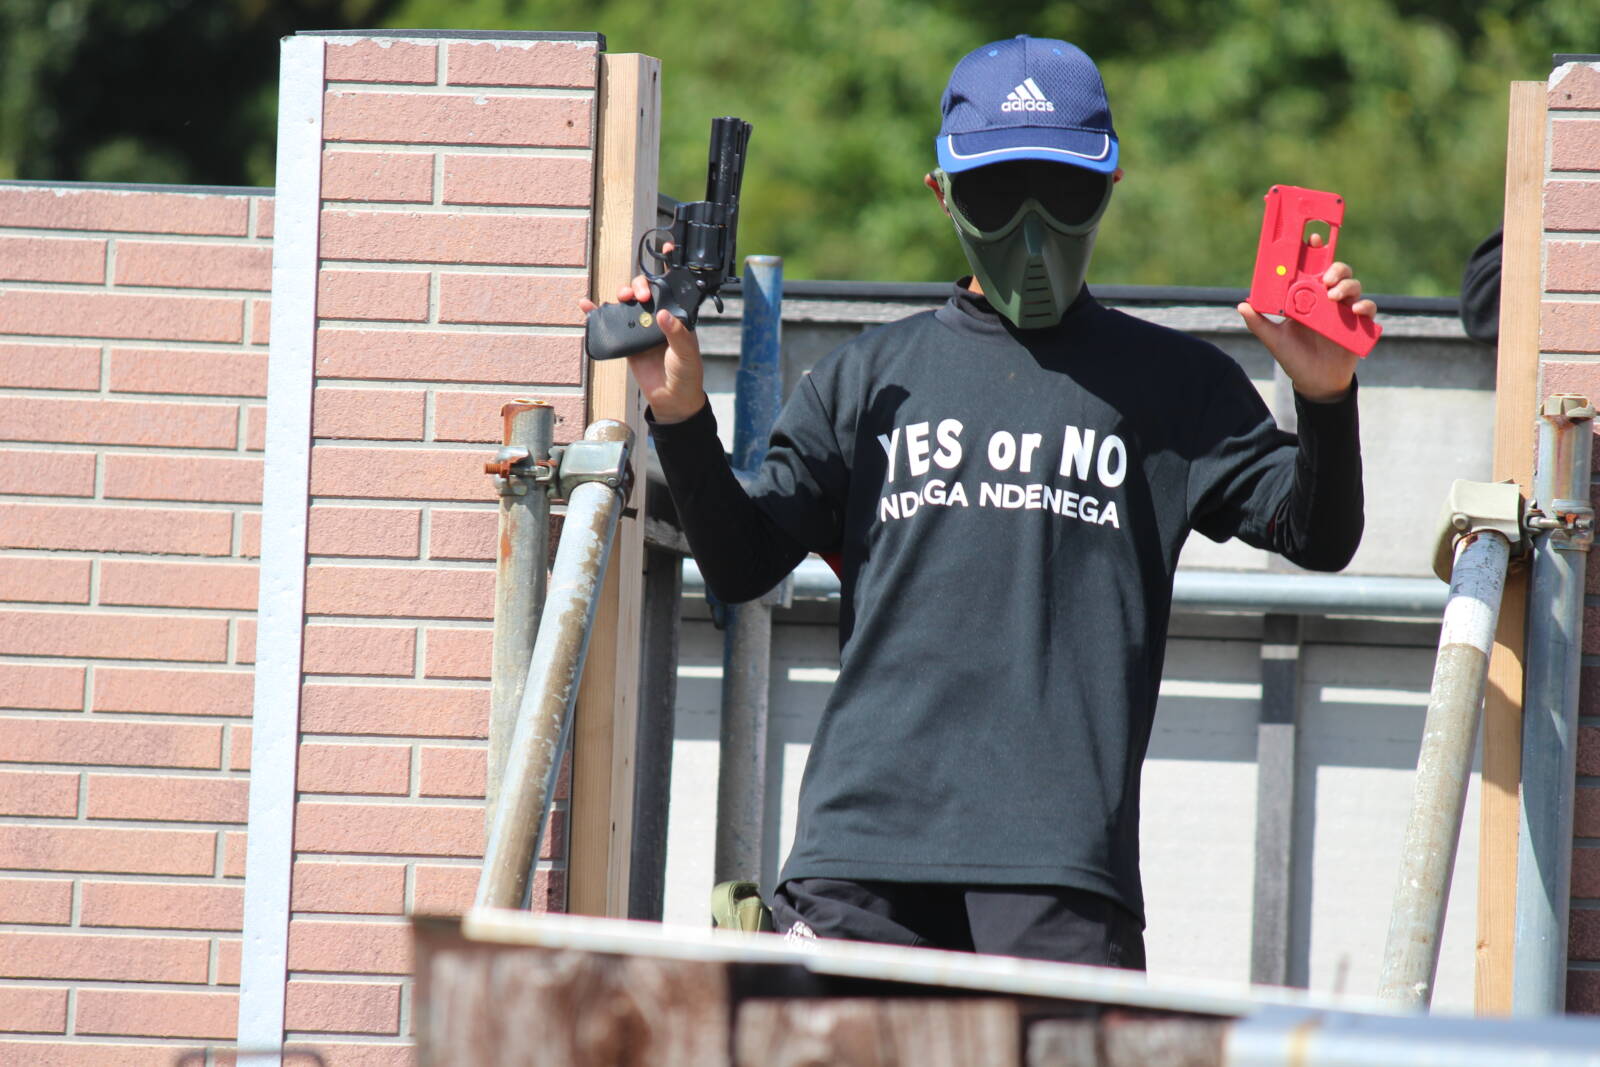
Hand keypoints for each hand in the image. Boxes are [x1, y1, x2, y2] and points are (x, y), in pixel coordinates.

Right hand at [578, 254, 706, 423]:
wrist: (671, 400)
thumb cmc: (686, 375)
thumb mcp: (686, 354)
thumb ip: (676, 334)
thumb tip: (661, 314)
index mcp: (676, 316)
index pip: (673, 286)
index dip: (670, 266)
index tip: (668, 247)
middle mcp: (658, 317)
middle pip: (645, 289)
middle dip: (640, 284)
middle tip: (641, 296)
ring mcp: (641, 328)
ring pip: (627, 302)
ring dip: (621, 294)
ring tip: (621, 298)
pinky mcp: (626, 341)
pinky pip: (609, 323)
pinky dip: (596, 314)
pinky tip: (586, 305)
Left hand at [1236, 235, 1377, 401]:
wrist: (1316, 382)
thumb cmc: (1295, 358)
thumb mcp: (1275, 341)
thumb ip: (1259, 324)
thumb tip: (1241, 305)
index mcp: (1307, 298)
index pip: (1313, 269)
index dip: (1315, 252)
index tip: (1312, 239)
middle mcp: (1327, 300)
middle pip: (1338, 273)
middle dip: (1335, 269)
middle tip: (1325, 278)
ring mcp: (1344, 311)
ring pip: (1353, 286)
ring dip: (1346, 286)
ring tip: (1334, 296)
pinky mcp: (1359, 324)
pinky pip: (1368, 309)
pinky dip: (1364, 306)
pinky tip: (1353, 311)